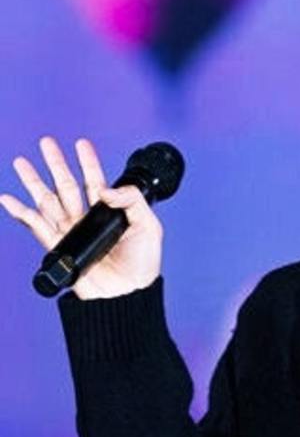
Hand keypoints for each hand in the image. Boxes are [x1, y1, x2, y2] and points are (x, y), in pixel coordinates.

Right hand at [0, 136, 162, 298]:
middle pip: (67, 185)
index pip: (96, 180)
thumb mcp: (148, 226)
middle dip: (56, 163)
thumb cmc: (142, 264)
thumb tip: (105, 188)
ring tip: (20, 162)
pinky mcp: (59, 247)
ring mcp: (71, 231)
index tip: (81, 143)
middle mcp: (88, 218)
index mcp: (110, 212)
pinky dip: (20, 213)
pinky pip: (35, 226)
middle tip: (46, 142)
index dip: (88, 162)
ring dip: (33, 181)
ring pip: (48, 200)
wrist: (127, 294)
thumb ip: (131, 201)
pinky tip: (8, 199)